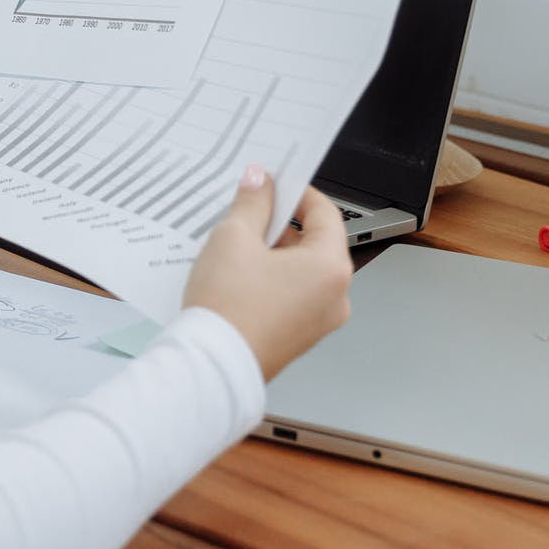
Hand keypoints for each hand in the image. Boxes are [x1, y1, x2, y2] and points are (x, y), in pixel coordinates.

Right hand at [181, 172, 352, 381]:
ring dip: (273, 253)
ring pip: (301, 271)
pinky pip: (291, 296)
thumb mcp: (234, 238)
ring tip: (236, 248)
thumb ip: (252, 203)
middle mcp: (335, 297)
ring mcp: (319, 321)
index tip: (274, 184)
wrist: (213, 366)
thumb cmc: (228, 309)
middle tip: (247, 213)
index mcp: (331, 268)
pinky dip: (270, 280)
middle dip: (280, 225)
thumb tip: (260, 182)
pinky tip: (238, 276)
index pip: (325, 213)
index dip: (297, 191)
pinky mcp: (298, 337)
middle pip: (314, 243)